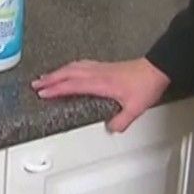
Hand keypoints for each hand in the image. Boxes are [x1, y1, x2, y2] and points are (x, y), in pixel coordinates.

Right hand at [32, 57, 169, 132]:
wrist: (157, 69)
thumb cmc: (146, 85)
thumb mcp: (136, 108)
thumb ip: (121, 121)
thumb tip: (110, 128)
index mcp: (101, 83)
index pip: (73, 85)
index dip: (56, 89)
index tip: (43, 92)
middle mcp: (99, 73)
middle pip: (68, 73)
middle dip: (50, 79)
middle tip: (36, 84)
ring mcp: (101, 68)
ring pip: (74, 67)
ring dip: (58, 71)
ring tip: (46, 77)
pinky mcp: (105, 66)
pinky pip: (82, 64)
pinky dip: (70, 67)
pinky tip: (69, 69)